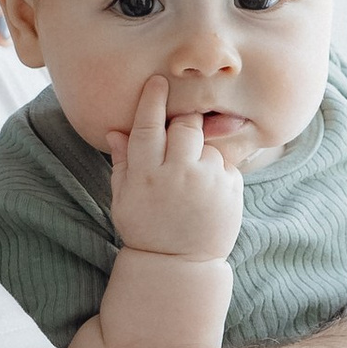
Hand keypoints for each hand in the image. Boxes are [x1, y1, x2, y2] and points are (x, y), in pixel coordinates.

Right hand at [108, 76, 246, 263]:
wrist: (179, 265)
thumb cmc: (146, 228)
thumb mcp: (124, 198)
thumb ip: (123, 162)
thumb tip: (115, 130)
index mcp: (145, 174)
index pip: (148, 126)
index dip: (152, 100)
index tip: (158, 81)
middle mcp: (177, 174)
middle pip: (185, 125)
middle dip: (183, 126)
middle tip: (180, 142)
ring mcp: (206, 182)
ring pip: (208, 145)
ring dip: (201, 155)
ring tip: (192, 184)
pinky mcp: (231, 190)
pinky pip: (226, 165)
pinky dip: (218, 173)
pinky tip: (206, 196)